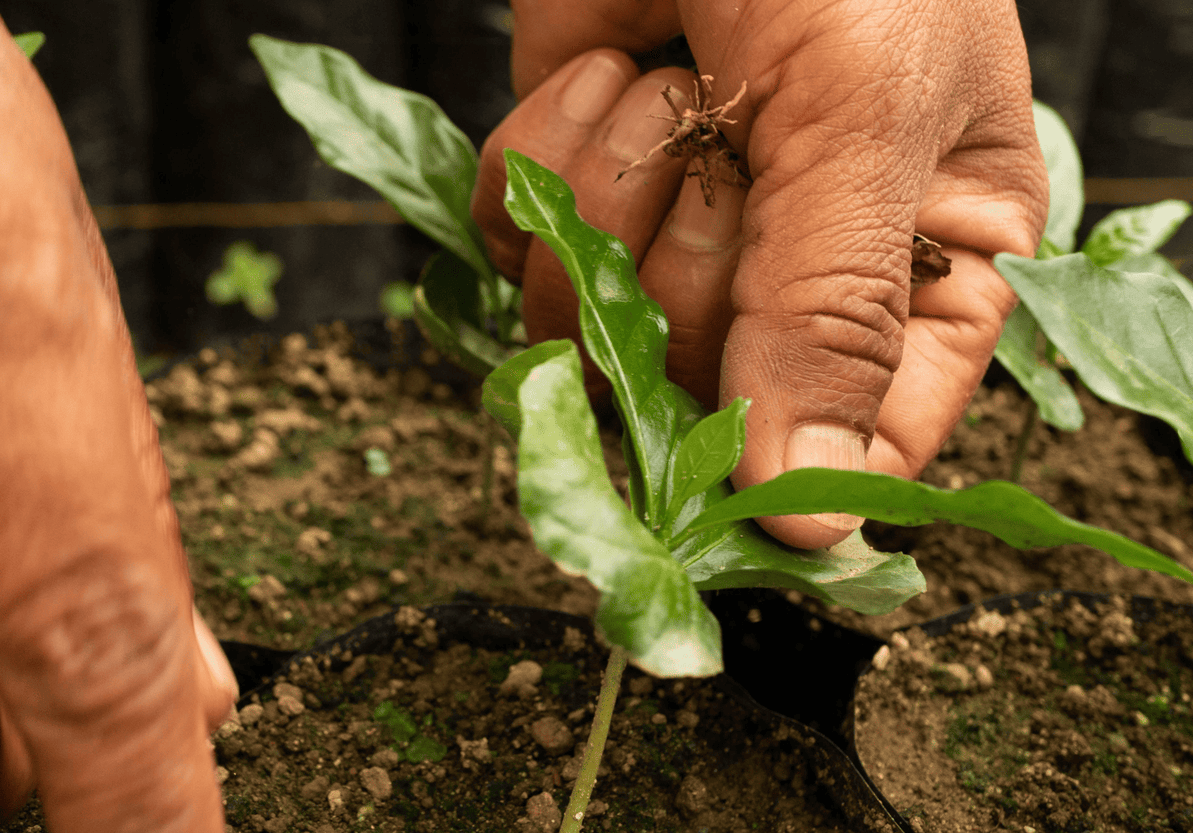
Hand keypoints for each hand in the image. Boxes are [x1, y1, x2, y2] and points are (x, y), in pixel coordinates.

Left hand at [473, 0, 1047, 548]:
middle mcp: (800, 269)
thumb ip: (837, 315)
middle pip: (705, 389)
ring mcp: (677, 229)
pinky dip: (539, 152)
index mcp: (930, 264)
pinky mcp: (575, 186)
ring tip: (669, 82)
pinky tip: (605, 68)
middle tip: (729, 149)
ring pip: (593, 326)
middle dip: (695, 258)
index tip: (724, 484)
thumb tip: (815, 511)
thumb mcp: (869, 118)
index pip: (869, 441)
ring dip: (612, 191)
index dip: (791, 470)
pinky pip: (517, 245)